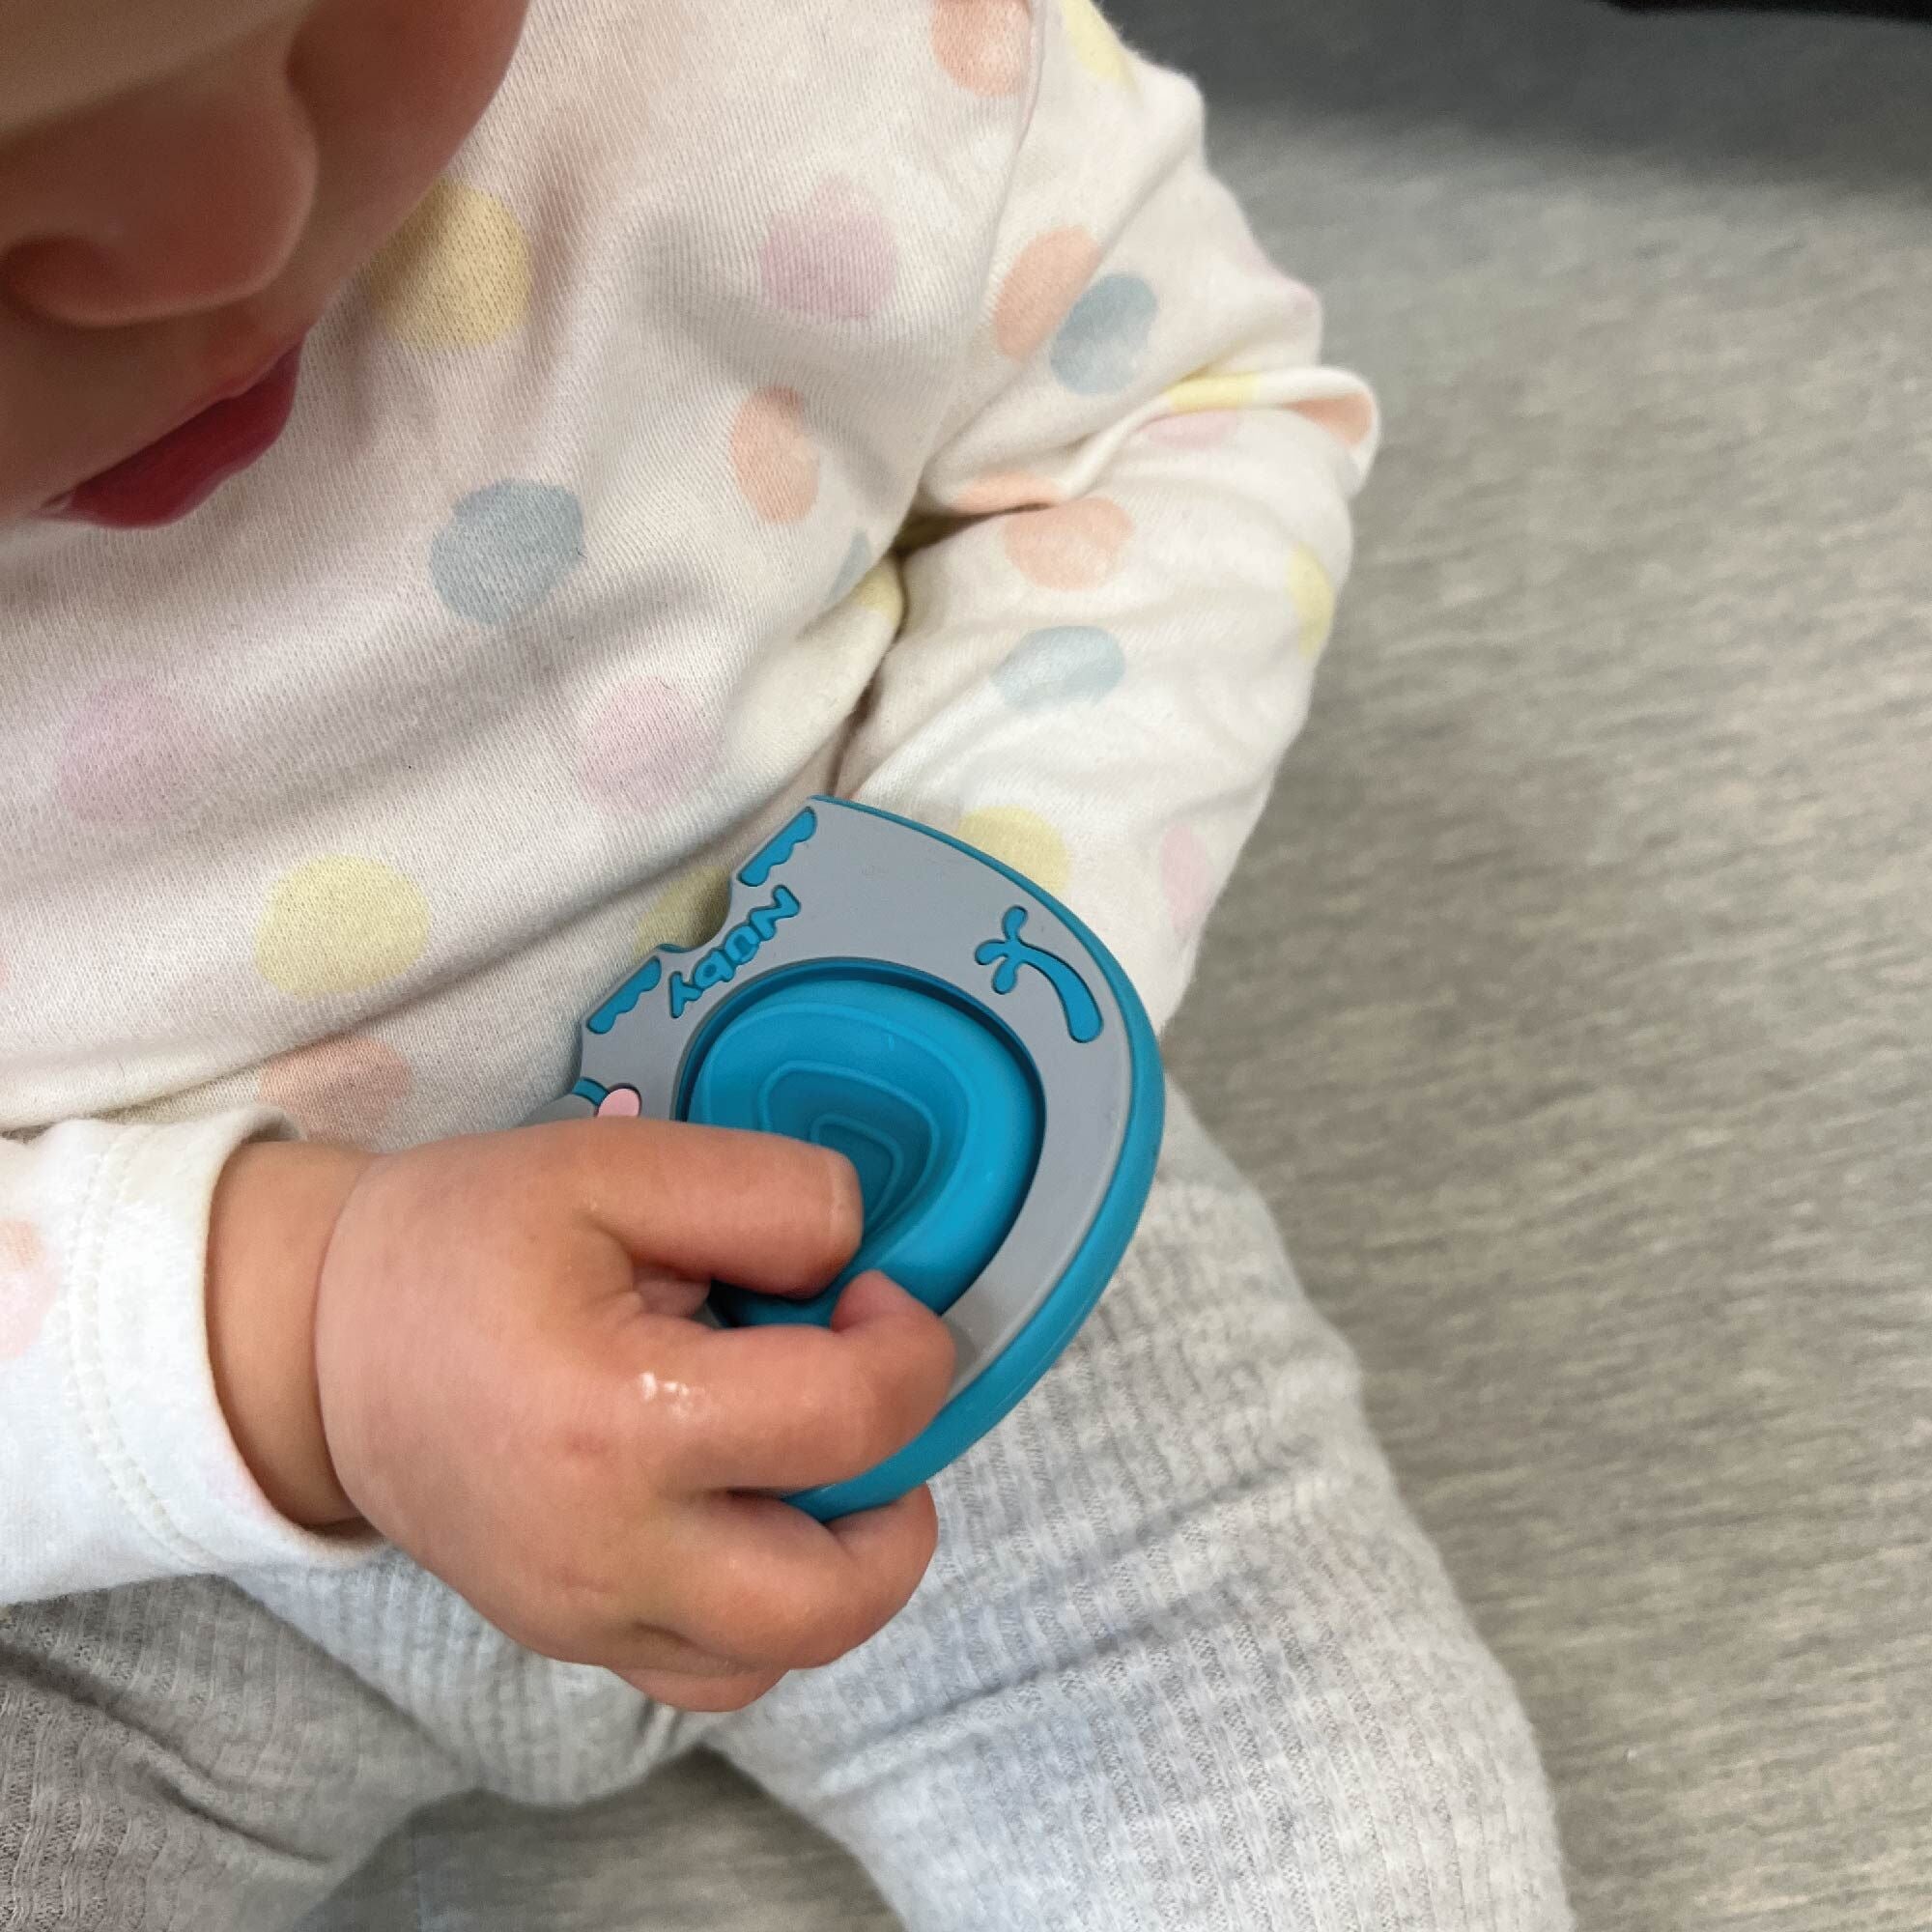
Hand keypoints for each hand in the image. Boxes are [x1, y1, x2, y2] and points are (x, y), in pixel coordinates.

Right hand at [207, 1120, 954, 1709]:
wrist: (319, 1347)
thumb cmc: (460, 1243)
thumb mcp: (612, 1167)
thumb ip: (764, 1196)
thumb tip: (858, 1260)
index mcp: (617, 1419)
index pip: (848, 1421)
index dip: (910, 1349)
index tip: (876, 1298)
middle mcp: (607, 1552)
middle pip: (837, 1596)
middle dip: (903, 1497)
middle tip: (875, 1409)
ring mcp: (587, 1618)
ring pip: (786, 1649)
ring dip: (845, 1561)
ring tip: (814, 1460)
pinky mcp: (573, 1642)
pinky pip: (717, 1670)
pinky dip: (770, 1606)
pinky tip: (750, 1511)